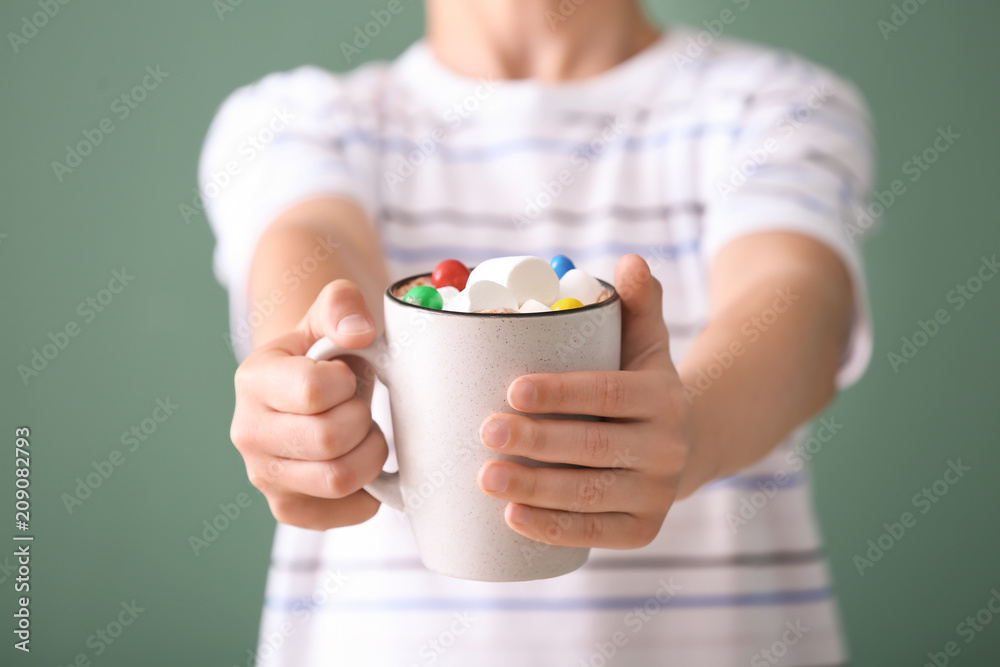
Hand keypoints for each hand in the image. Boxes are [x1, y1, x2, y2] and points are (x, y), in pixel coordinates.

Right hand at [230, 280, 388, 529]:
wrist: (304, 392)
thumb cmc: (322, 354)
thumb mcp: (328, 315)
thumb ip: (342, 306)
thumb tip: (360, 332)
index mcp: (253, 379)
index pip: (313, 390)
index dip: (347, 382)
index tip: (345, 376)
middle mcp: (248, 432)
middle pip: (329, 439)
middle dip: (362, 419)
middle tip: (360, 406)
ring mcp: (264, 475)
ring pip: (338, 479)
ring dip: (368, 454)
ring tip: (362, 433)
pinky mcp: (286, 506)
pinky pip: (342, 511)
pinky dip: (367, 492)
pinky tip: (360, 463)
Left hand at [476, 255, 689, 548]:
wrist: (683, 446)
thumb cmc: (641, 386)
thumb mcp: (646, 342)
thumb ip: (638, 302)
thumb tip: (629, 261)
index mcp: (663, 396)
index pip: (607, 393)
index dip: (561, 392)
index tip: (512, 389)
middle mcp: (667, 448)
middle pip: (593, 446)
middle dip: (536, 441)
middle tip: (485, 431)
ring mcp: (657, 493)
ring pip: (590, 493)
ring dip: (535, 488)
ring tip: (486, 477)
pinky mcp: (644, 531)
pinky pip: (596, 535)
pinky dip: (553, 528)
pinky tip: (512, 516)